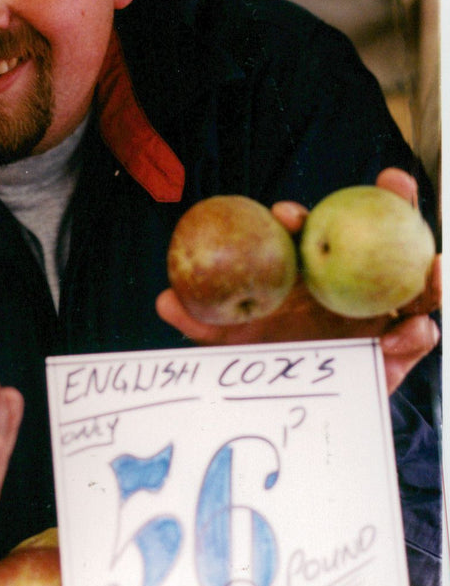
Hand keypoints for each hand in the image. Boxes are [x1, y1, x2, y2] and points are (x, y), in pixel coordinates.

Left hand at [156, 168, 439, 394]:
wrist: (288, 402)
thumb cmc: (261, 355)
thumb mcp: (230, 342)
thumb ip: (203, 324)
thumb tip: (164, 301)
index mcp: (311, 269)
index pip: (310, 232)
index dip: (300, 218)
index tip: (285, 214)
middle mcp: (353, 282)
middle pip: (382, 238)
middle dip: (395, 204)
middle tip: (395, 182)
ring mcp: (380, 313)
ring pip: (415, 287)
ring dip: (431, 272)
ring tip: (437, 266)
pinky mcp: (396, 352)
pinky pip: (414, 340)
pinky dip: (416, 336)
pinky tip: (414, 333)